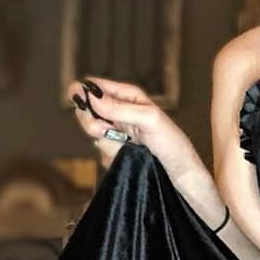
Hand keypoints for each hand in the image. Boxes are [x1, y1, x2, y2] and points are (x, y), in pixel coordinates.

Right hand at [68, 76, 203, 182]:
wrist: (179, 172)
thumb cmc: (172, 142)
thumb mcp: (149, 119)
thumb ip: (120, 108)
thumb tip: (92, 98)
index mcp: (127, 96)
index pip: (95, 87)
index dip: (82, 93)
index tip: (80, 103)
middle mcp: (118, 112)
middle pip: (86, 110)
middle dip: (92, 122)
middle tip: (105, 130)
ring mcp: (115, 132)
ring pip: (92, 133)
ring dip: (106, 141)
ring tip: (126, 145)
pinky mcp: (115, 151)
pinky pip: (101, 151)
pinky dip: (112, 155)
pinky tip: (127, 156)